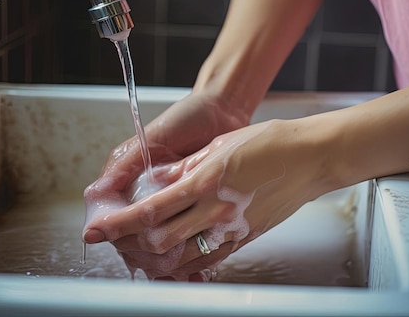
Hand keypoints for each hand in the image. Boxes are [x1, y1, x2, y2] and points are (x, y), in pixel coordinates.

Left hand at [84, 118, 331, 279]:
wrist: (310, 158)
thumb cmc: (270, 143)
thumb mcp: (220, 146)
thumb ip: (185, 168)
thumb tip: (157, 181)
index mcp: (205, 182)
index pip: (151, 210)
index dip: (119, 222)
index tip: (98, 228)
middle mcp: (215, 210)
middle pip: (160, 240)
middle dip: (129, 243)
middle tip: (115, 238)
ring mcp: (232, 229)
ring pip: (182, 258)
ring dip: (153, 258)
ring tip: (137, 252)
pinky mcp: (245, 238)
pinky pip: (208, 261)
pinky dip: (184, 265)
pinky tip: (171, 262)